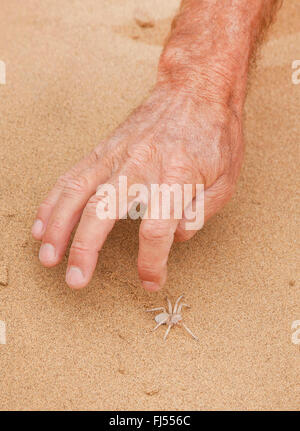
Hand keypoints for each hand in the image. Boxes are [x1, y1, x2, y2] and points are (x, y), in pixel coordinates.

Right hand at [32, 82, 243, 290]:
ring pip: (78, 193)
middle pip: (103, 212)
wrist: (196, 89)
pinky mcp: (104, 149)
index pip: (157, 230)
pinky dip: (55, 201)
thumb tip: (176, 236)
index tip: (150, 281)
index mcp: (176, 176)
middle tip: (76, 280)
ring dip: (58, 227)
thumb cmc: (214, 134)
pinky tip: (44, 222)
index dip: (151, 262)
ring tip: (48, 256)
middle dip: (85, 250)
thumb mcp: (227, 178)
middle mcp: (141, 165)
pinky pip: (73, 175)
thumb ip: (201, 212)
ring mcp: (117, 155)